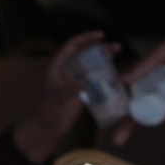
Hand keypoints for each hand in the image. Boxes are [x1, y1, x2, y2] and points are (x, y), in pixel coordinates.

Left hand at [13, 31, 106, 163]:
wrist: (47, 129)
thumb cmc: (46, 113)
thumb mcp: (56, 100)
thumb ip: (68, 90)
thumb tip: (83, 81)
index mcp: (57, 67)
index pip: (72, 46)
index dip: (85, 38)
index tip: (100, 35)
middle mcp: (68, 71)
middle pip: (86, 53)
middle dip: (100, 47)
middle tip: (116, 46)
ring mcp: (77, 80)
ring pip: (93, 65)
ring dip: (105, 59)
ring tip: (118, 53)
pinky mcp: (84, 91)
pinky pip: (97, 78)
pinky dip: (106, 74)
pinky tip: (118, 72)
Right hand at [112, 29, 164, 143]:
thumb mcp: (157, 55)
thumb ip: (141, 68)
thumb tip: (122, 80)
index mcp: (142, 81)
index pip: (127, 99)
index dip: (117, 112)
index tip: (106, 123)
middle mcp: (153, 92)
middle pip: (137, 113)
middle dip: (127, 128)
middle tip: (117, 140)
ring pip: (157, 114)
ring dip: (157, 116)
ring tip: (162, 104)